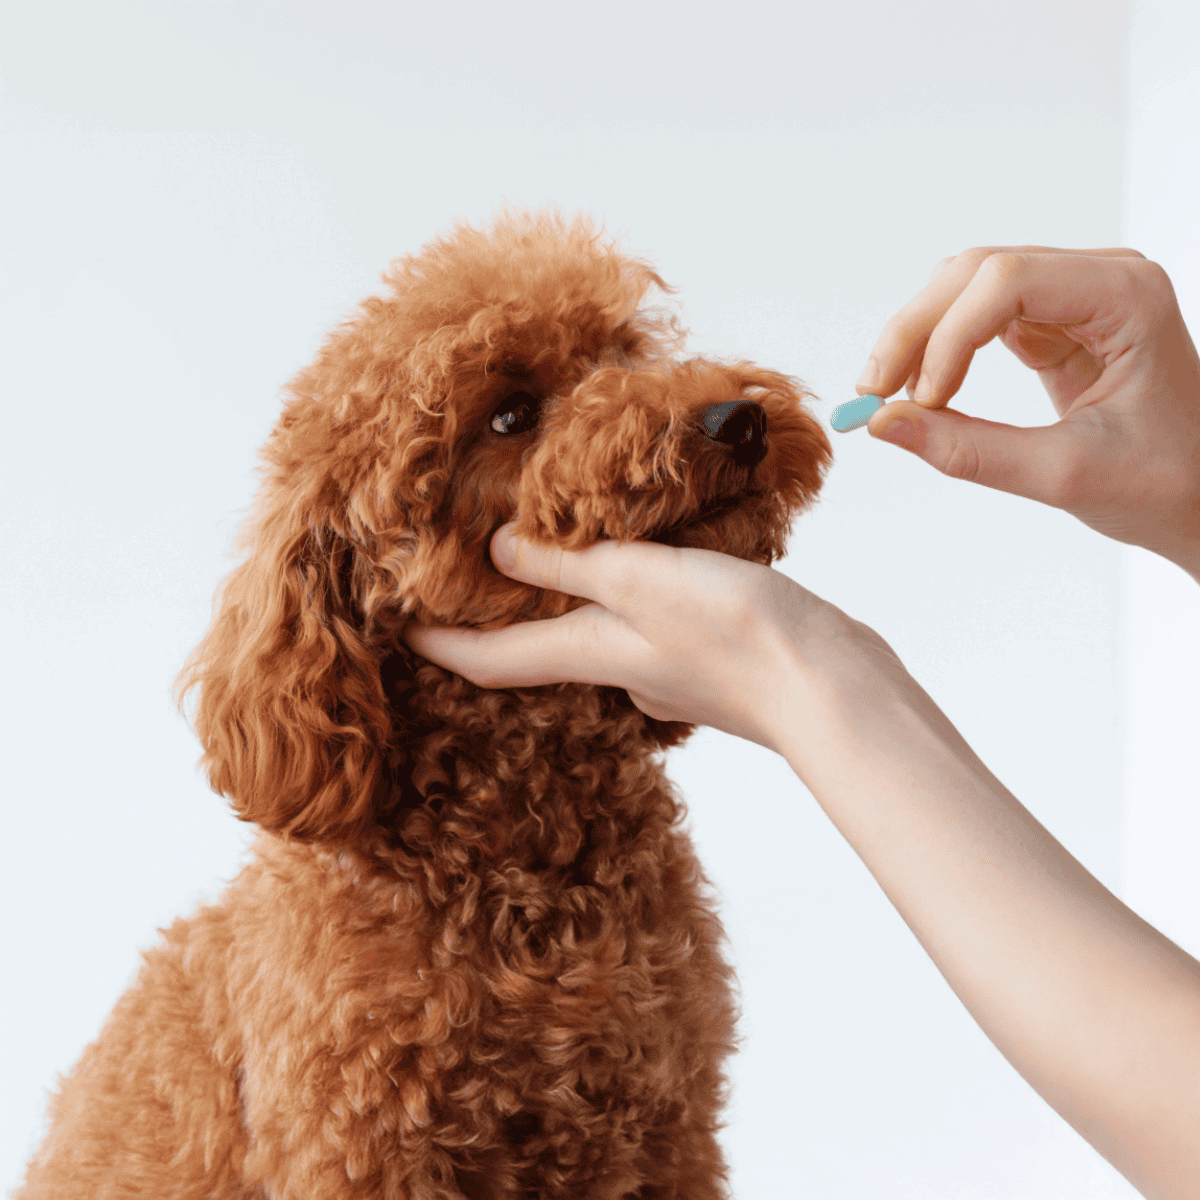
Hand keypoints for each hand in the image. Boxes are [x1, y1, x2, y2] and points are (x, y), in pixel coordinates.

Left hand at [402, 524, 894, 758]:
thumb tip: (495, 551)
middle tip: (471, 575)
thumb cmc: (737, 636)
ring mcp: (665, 668)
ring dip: (566, 601)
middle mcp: (618, 669)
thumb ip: (569, 562)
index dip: (440, 644)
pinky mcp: (707, 655)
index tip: (398, 627)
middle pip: (539, 650)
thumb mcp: (639, 580)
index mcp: (590, 653)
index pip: (491, 659)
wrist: (832, 687)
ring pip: (595, 633)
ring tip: (553, 554)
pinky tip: (647, 565)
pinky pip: (645, 623)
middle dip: (502, 619)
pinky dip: (625, 596)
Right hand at [859, 247, 1199, 578]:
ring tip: (889, 395)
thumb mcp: (1063, 475)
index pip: (1009, 281)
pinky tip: (922, 390)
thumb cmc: (1163, 484)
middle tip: (874, 394)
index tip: (918, 402)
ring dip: (919, 334)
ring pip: (967, 285)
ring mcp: (1075, 295)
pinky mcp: (1053, 320)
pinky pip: (977, 315)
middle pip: (977, 271)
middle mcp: (1101, 279)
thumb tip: (882, 425)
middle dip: (917, 329)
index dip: (948, 336)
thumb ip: (968, 450)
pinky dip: (939, 349)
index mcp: (1126, 297)